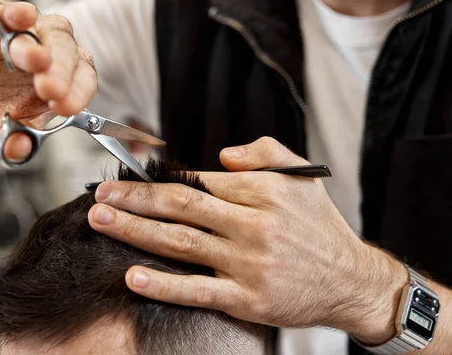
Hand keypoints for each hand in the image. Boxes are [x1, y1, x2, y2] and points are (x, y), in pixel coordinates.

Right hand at [0, 0, 96, 159]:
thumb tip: (19, 149)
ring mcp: (20, 31)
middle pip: (67, 51)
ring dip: (37, 46)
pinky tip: (19, 17)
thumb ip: (11, 143)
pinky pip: (1, 12)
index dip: (79, 91)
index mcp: (62, 77)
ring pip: (42, 29)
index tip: (67, 107)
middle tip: (52, 89)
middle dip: (61, 71)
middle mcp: (49, 49)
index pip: (82, 79)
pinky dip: (10, 14)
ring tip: (35, 60)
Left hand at [88, 137, 407, 342]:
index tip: (130, 176)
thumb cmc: (320, 226)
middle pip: (183, 207)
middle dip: (135, 199)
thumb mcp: (303, 177)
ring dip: (136, 231)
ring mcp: (250, 264)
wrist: (351, 281)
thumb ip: (264, 153)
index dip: (160, 177)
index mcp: (265, 192)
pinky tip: (133, 276)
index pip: (201, 180)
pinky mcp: (248, 299)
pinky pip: (198, 290)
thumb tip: (221, 155)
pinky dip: (164, 284)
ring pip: (182, 243)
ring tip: (101, 222)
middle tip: (101, 195)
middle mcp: (255, 225)